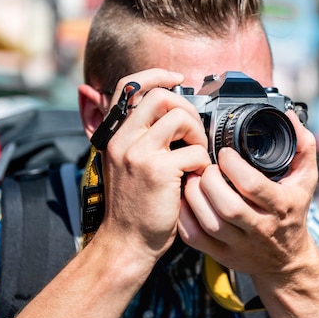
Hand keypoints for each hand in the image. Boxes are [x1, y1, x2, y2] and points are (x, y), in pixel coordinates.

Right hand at [94, 69, 212, 261]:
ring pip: (180, 118)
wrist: (126, 243)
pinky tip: (196, 176)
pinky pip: (194, 150)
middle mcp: (123, 139)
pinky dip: (202, 162)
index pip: (129, 86)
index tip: (177, 78)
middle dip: (186, 108)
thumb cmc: (135, 206)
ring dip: (197, 134)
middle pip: (161, 96)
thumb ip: (141, 138)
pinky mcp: (158, 170)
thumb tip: (171, 113)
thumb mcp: (127, 164)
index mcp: (115, 135)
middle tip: (194, 132)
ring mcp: (139, 153)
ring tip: (196, 154)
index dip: (156, 74)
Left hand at [178, 109, 318, 274]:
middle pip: (228, 207)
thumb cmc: (293, 211)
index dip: (234, 167)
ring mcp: (239, 244)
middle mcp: (261, 227)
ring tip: (193, 178)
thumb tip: (288, 117)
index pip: (254, 187)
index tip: (224, 152)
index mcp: (281, 206)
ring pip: (209, 222)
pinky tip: (186, 198)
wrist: (286, 259)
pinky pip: (195, 237)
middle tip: (204, 165)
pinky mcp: (221, 254)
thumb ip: (302, 146)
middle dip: (210, 181)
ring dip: (194, 196)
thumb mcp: (306, 179)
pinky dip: (184, 216)